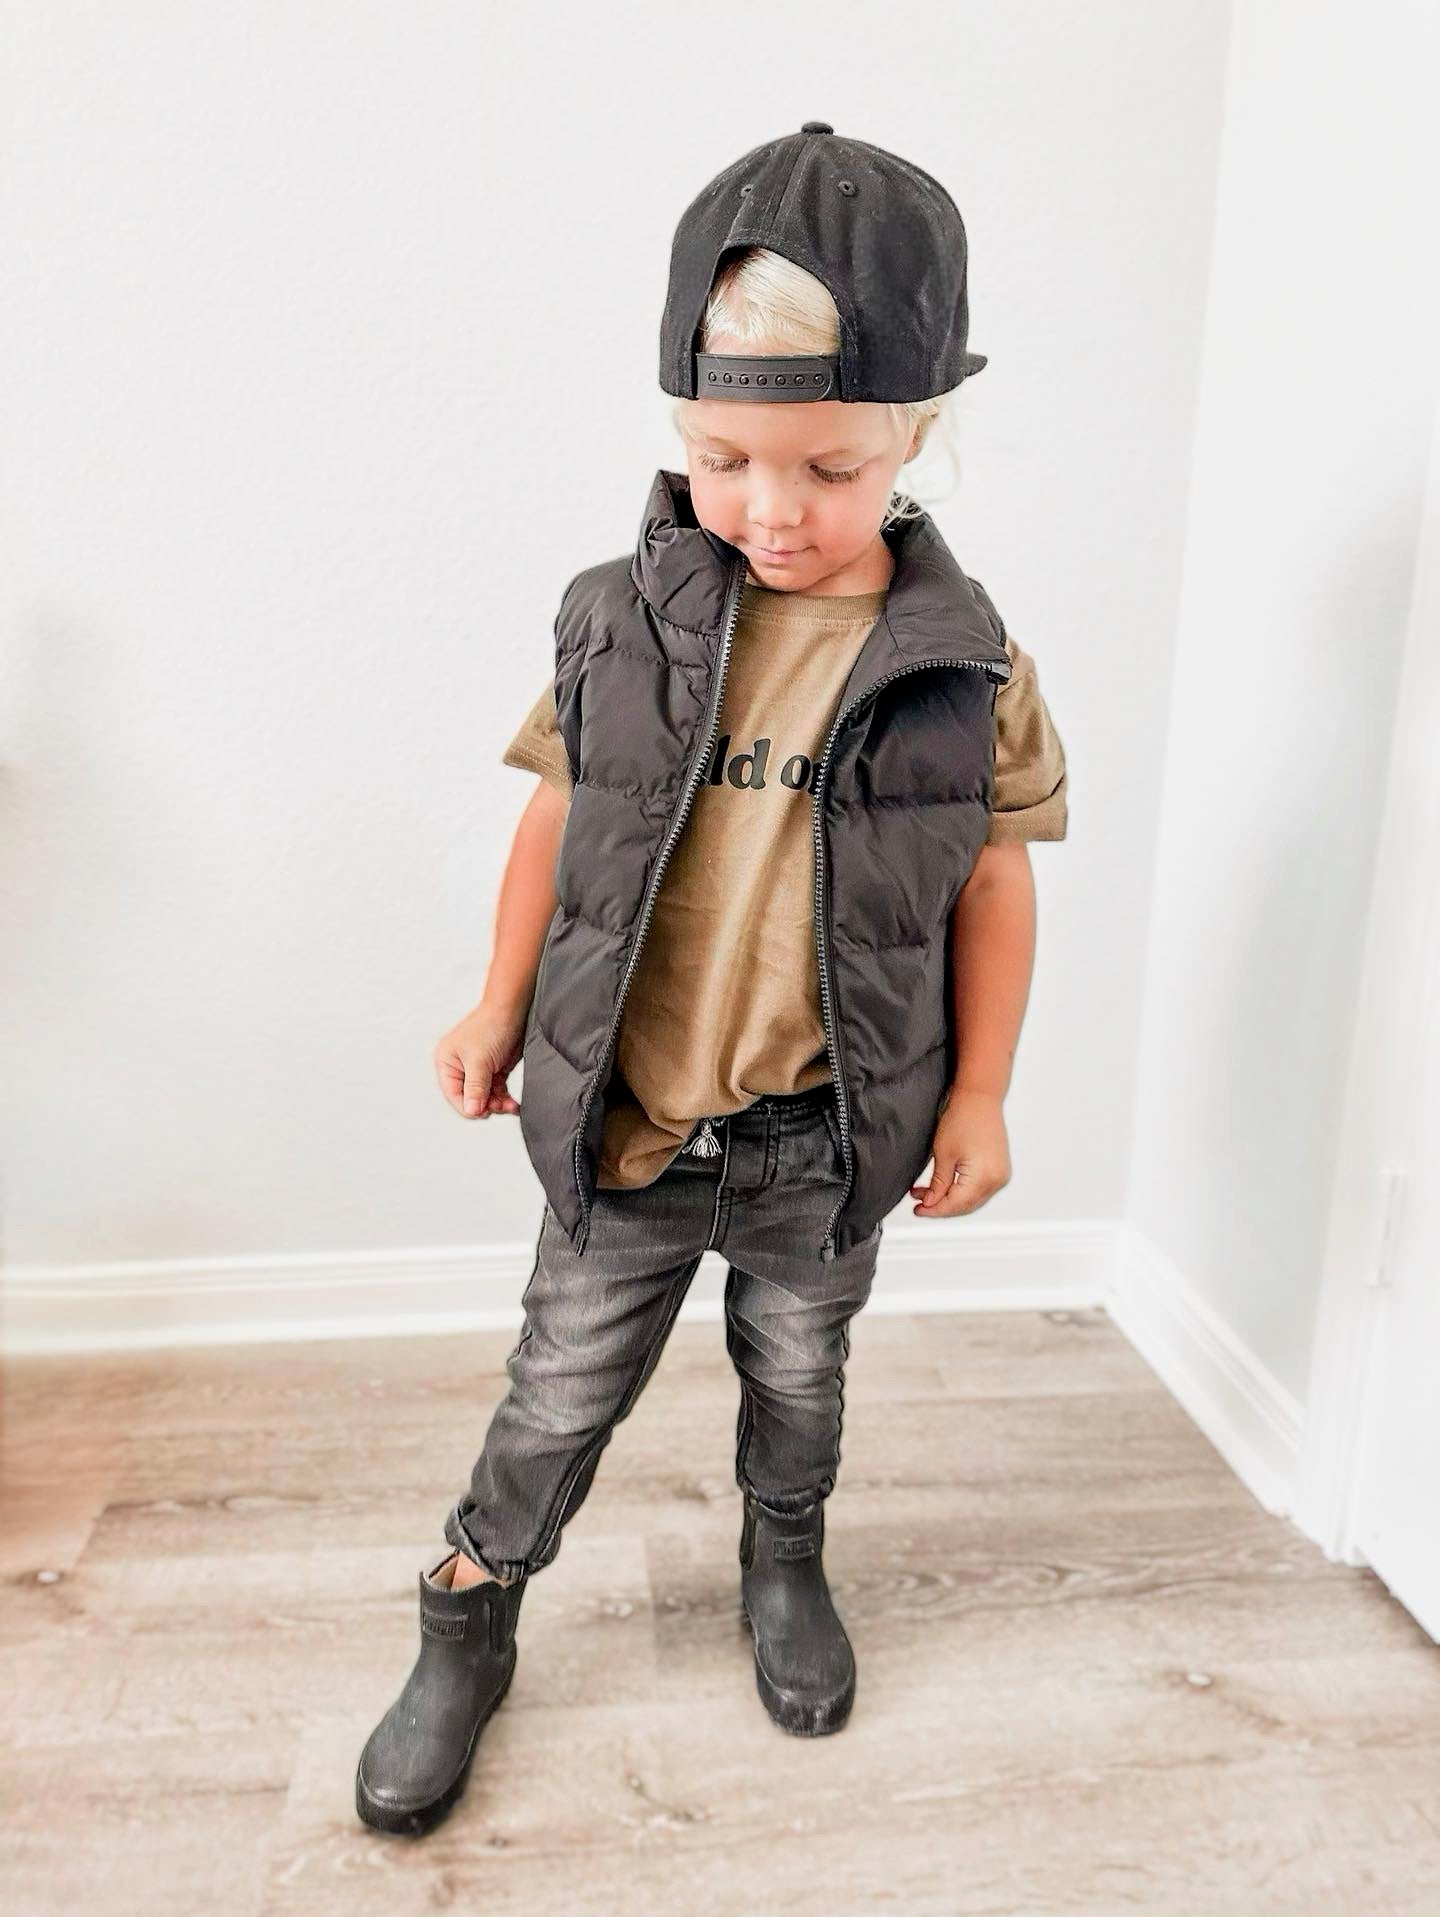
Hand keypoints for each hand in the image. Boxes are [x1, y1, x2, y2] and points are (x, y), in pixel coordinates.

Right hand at [434, 1002, 525, 1118]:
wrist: (513, 1009)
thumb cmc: (491, 1026)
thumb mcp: (480, 1061)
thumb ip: (475, 1088)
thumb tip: (471, 1111)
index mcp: (446, 1063)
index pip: (454, 1095)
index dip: (469, 1107)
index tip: (485, 1112)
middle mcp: (459, 1067)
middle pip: (470, 1098)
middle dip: (486, 1105)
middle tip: (500, 1106)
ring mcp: (477, 1070)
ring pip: (485, 1098)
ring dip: (498, 1104)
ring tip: (510, 1105)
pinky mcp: (493, 1070)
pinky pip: (497, 1092)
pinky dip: (505, 1099)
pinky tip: (513, 1104)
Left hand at [909, 1088, 1010, 1216]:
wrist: (980, 1098)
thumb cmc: (963, 1118)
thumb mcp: (943, 1154)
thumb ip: (938, 1184)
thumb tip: (931, 1202)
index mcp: (983, 1178)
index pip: (955, 1204)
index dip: (934, 1210)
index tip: (918, 1209)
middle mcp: (997, 1180)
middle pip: (965, 1206)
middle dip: (940, 1206)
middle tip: (919, 1203)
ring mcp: (1001, 1175)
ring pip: (972, 1199)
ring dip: (950, 1198)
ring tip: (926, 1192)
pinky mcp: (999, 1170)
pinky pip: (979, 1189)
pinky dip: (961, 1190)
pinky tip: (944, 1186)